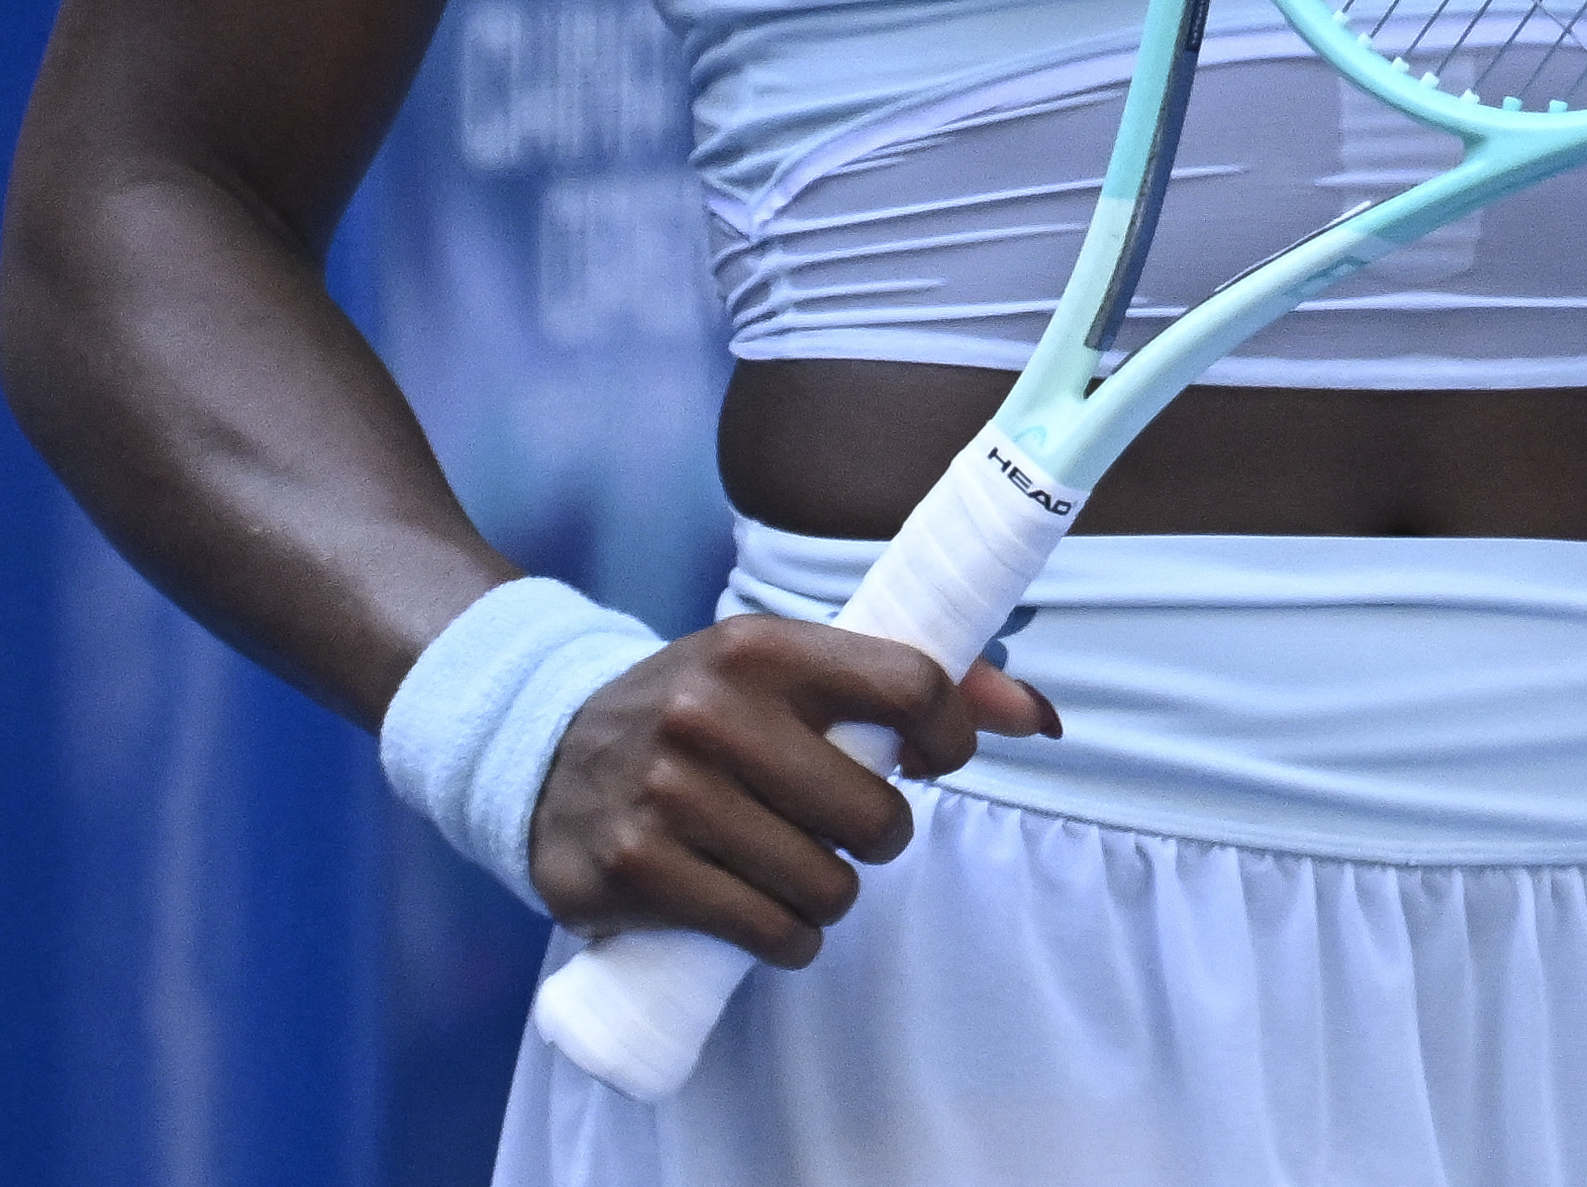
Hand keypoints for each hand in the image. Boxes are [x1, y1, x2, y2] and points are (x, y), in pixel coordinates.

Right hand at [528, 613, 1059, 963]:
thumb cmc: (703, 710)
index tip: (932, 760)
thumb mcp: (788, 667)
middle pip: (876, 816)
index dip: (951, 736)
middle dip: (880, 838)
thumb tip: (1041, 719)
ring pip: (826, 888)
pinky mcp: (635, 871)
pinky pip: (768, 933)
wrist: (544, 749)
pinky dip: (785, 940)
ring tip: (794, 870)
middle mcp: (712, 712)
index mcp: (762, 647)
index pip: (913, 686)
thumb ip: (913, 680)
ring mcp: (668, 794)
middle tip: (844, 829)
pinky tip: (763, 914)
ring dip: (828, 898)